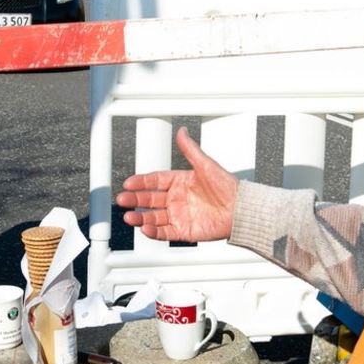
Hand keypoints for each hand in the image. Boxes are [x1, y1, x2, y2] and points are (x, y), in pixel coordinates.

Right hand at [115, 127, 236, 241]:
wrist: (241, 209)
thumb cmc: (228, 186)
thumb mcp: (206, 165)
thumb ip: (190, 150)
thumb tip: (182, 131)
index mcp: (180, 182)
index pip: (155, 181)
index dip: (141, 182)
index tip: (129, 183)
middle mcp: (177, 199)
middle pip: (150, 200)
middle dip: (135, 200)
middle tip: (122, 200)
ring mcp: (179, 216)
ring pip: (153, 217)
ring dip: (140, 218)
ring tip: (129, 217)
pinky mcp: (184, 231)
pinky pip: (165, 232)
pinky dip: (154, 232)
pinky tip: (145, 228)